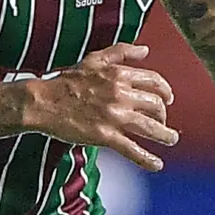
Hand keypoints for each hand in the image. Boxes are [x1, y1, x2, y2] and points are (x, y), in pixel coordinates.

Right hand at [25, 44, 179, 170]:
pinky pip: (132, 149)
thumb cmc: (66, 81)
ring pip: (150, 127)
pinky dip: (147, 159)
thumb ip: (121, 51)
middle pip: (156, 106)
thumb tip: (145, 50)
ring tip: (171, 140)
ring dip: (166, 136)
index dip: (165, 92)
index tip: (168, 99)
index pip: (154, 82)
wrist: (43, 102)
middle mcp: (121, 94)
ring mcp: (114, 116)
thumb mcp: (94, 59)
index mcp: (120, 75)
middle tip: (162, 123)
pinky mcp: (105, 136)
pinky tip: (156, 164)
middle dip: (163, 116)